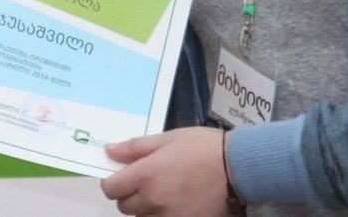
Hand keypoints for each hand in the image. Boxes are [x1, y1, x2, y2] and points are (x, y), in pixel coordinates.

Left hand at [101, 127, 230, 215]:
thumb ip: (135, 147)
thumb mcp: (168, 138)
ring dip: (146, 208)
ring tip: (166, 192)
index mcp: (145, 175)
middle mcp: (153, 200)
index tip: (122, 176)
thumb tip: (108, 150)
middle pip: (124, 207)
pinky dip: (163, 215)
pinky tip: (177, 203)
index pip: (111, 189)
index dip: (113, 182)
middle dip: (130, 194)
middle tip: (148, 181)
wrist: (239, 166)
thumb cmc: (203, 147)